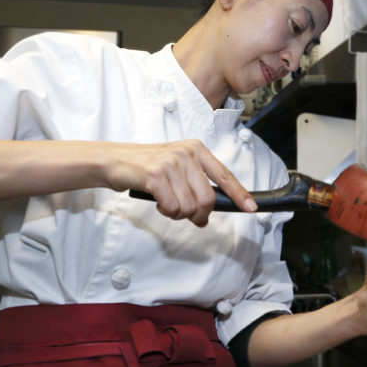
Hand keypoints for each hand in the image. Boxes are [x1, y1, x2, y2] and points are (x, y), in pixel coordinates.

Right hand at [107, 139, 255, 226]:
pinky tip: (158, 202)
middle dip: (200, 215)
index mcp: (197, 149)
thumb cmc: (147, 166)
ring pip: (190, 206)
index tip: (251, 208)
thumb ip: (196, 182)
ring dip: (179, 214)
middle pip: (208, 199)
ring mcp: (171, 163)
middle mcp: (187, 153)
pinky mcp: (156, 175)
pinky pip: (172, 207)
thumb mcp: (177, 165)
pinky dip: (166, 211)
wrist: (115, 160)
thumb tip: (208, 210)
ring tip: (168, 204)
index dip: (239, 194)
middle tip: (191, 218)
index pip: (225, 175)